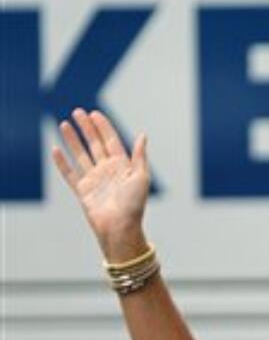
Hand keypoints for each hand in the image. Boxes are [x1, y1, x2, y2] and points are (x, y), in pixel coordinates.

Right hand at [52, 108, 150, 260]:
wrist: (120, 227)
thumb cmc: (134, 205)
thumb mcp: (142, 177)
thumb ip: (140, 156)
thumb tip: (142, 135)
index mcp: (123, 166)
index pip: (111, 141)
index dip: (103, 127)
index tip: (94, 113)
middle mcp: (107, 171)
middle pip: (94, 144)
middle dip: (86, 128)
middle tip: (77, 111)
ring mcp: (93, 180)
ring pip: (80, 155)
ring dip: (72, 140)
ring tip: (64, 124)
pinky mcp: (82, 191)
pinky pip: (69, 173)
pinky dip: (61, 162)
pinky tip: (55, 149)